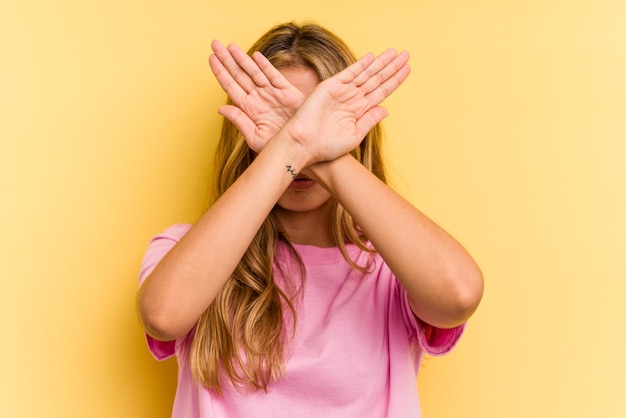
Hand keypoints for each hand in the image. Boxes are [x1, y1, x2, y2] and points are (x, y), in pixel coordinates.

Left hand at [209, 40, 304, 151]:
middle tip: (215, 44)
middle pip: (239, 75)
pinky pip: (274, 75)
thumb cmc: (279, 148)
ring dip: (242, 58)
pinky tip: (255, 56)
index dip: (220, 72)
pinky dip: (265, 66)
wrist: (302, 148)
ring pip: (254, 72)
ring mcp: (272, 94)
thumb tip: (220, 109)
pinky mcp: (287, 92)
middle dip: (227, 59)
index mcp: (248, 109)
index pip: (230, 86)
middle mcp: (258, 98)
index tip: (210, 58)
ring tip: (230, 46)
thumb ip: (239, 121)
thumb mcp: (255, 137)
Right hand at [285, 48, 409, 164]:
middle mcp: (352, 99)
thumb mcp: (354, 135)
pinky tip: (372, 58)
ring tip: (394, 53)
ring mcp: (342, 92)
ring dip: (380, 63)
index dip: (395, 80)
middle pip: (376, 79)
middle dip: (391, 67)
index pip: (381, 91)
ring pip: (365, 74)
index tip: (408, 70)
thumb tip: (386, 109)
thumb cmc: (326, 146)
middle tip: (406, 55)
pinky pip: (348, 73)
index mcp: (359, 111)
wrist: (304, 145)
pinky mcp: (330, 87)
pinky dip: (360, 65)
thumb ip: (370, 120)